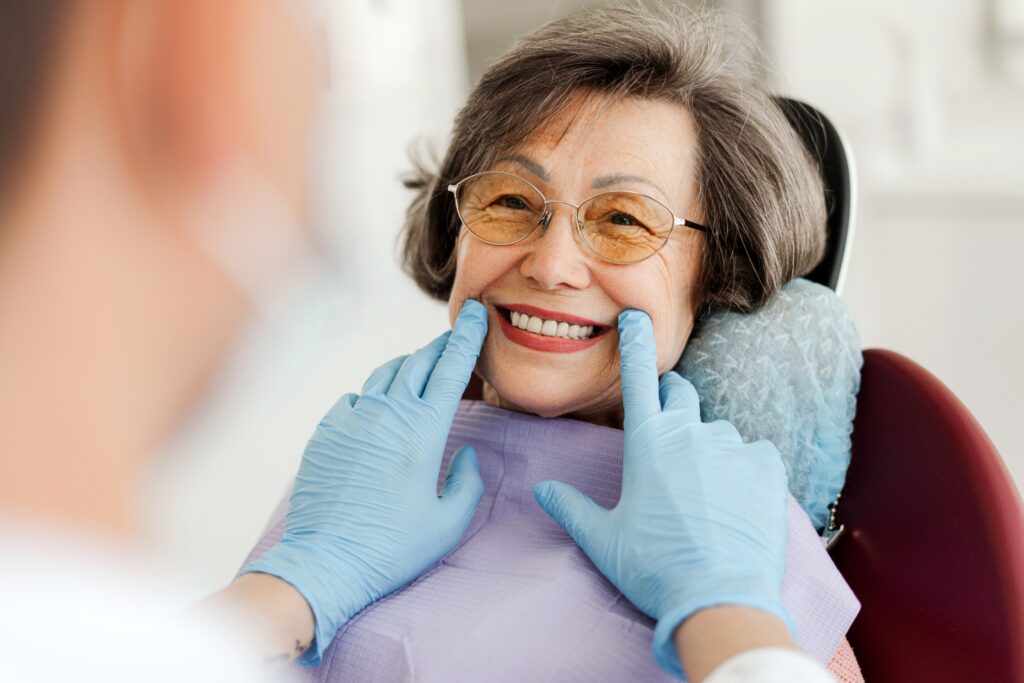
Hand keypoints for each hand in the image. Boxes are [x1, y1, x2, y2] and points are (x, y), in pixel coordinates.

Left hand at [242, 300, 487, 663]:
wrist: (325, 562)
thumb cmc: (392, 548)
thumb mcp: (449, 523)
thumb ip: (468, 481)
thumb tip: (467, 454)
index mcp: (424, 431)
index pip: (451, 369)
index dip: (468, 337)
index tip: (477, 313)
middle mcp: (387, 415)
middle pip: (418, 362)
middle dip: (441, 346)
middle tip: (456, 338)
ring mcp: (352, 420)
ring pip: (384, 375)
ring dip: (407, 367)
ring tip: (420, 370)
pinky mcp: (326, 432)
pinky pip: (355, 399)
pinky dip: (373, 396)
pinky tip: (379, 410)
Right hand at [532, 309, 791, 676]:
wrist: (720, 598)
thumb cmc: (655, 569)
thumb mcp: (603, 540)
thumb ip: (572, 508)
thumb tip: (542, 490)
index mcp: (647, 443)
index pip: (638, 377)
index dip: (635, 342)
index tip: (635, 316)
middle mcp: (690, 433)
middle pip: (680, 394)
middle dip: (670, 400)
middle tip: (666, 428)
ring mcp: (732, 447)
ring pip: (716, 431)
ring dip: (706, 448)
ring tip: (703, 493)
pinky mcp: (766, 467)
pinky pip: (754, 452)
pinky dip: (744, 467)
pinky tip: (736, 498)